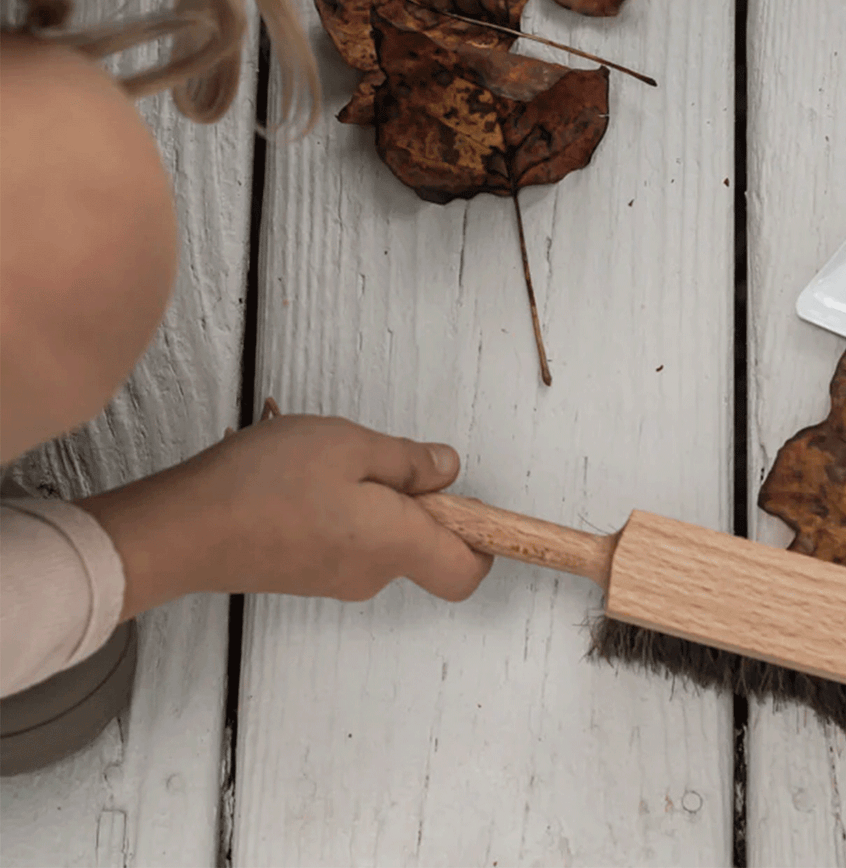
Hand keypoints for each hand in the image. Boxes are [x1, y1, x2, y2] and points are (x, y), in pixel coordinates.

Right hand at [80, 413, 491, 619]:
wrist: (182, 530)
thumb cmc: (266, 483)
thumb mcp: (351, 446)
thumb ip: (409, 462)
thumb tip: (449, 473)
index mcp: (397, 545)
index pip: (467, 572)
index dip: (484, 540)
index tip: (469, 500)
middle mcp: (372, 574)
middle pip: (425, 547)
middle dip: (418, 498)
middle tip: (376, 455)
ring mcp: (334, 578)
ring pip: (383, 537)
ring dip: (372, 495)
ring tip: (328, 459)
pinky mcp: (303, 572)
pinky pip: (347, 540)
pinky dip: (341, 507)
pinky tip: (302, 477)